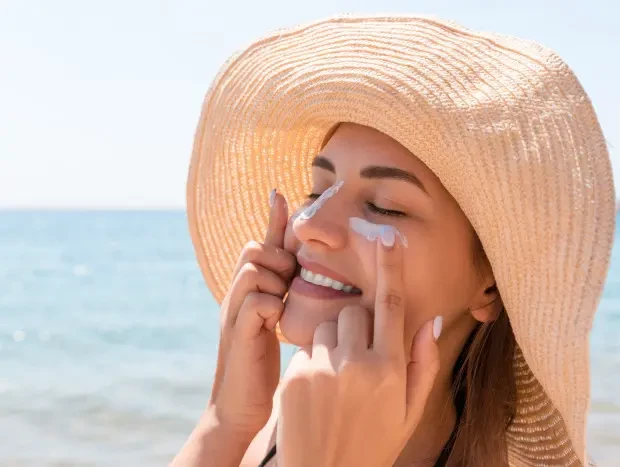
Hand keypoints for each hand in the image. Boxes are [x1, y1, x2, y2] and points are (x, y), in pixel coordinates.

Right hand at [208, 190, 296, 439]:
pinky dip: (270, 305)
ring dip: (275, 279)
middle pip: (253, 248)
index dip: (272, 219)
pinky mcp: (237, 333)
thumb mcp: (277, 323)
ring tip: (282, 302)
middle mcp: (237, 295)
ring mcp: (234, 312)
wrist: (241, 408)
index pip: (261, 244)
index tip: (281, 193)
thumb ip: (284, 296)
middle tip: (289, 282)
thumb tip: (302, 274)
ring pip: (253, 268)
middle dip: (277, 257)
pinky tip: (277, 323)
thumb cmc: (264, 365)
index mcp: (250, 291)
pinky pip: (255, 300)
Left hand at [277, 231, 440, 466]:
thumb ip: (424, 364)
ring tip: (336, 381)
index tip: (387, 236)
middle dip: (356, 325)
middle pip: (353, 312)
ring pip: (327, 326)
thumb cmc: (374, 444)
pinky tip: (317, 393)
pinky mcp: (295, 375)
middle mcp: (357, 364)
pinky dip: (313, 360)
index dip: (390, 267)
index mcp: (390, 370)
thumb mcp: (409, 412)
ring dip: (333, 342)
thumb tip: (432, 320)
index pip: (392, 305)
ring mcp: (323, 369)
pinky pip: (307, 348)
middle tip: (357, 358)